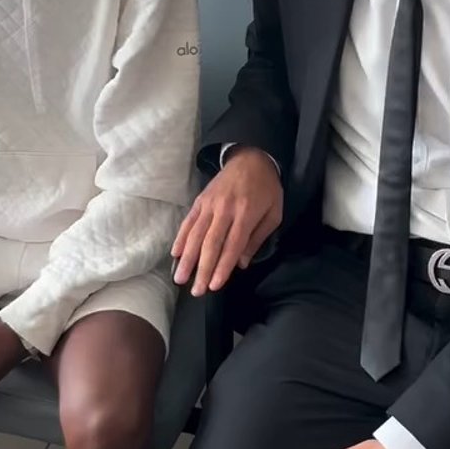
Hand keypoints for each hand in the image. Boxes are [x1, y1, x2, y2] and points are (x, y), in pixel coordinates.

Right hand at [172, 148, 282, 296]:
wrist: (251, 158)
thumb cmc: (266, 189)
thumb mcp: (273, 213)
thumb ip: (257, 238)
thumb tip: (241, 263)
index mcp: (246, 213)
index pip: (232, 245)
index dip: (222, 267)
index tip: (214, 285)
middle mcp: (225, 210)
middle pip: (211, 243)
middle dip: (202, 269)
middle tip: (195, 290)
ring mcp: (210, 204)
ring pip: (195, 234)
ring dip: (186, 258)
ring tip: (179, 277)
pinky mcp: (200, 200)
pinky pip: (188, 222)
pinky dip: (180, 238)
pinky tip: (175, 254)